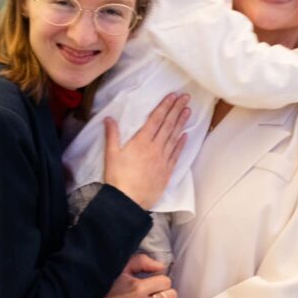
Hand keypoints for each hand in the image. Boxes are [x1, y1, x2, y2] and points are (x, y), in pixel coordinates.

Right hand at [103, 93, 189, 209]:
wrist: (128, 201)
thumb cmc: (117, 178)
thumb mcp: (111, 155)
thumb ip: (112, 135)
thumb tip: (109, 118)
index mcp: (141, 142)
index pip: (156, 119)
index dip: (165, 106)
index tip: (173, 96)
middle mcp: (155, 148)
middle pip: (168, 125)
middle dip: (176, 110)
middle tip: (186, 98)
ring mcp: (163, 160)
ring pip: (174, 137)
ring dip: (181, 123)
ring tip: (188, 111)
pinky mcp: (167, 171)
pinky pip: (176, 154)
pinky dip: (181, 144)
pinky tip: (185, 136)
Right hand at [103, 254, 177, 297]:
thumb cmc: (109, 284)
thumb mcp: (122, 267)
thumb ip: (143, 261)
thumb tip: (161, 266)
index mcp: (138, 288)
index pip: (166, 282)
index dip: (161, 279)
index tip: (154, 280)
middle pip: (171, 296)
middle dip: (165, 291)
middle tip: (156, 290)